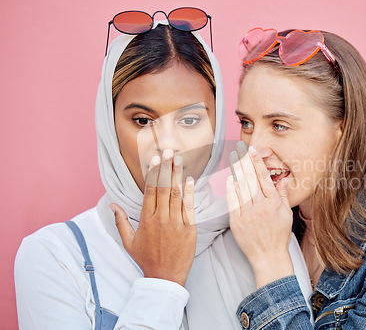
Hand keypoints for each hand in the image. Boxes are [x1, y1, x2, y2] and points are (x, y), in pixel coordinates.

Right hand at [110, 149, 195, 286]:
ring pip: (176, 194)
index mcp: (146, 220)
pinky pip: (189, 207)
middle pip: (163, 188)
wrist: (165, 277)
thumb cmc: (146, 259)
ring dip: (178, 175)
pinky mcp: (189, 229)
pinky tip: (190, 180)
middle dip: (166, 168)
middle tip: (169, 151)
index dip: (153, 173)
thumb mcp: (128, 242)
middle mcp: (160, 219)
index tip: (155, 159)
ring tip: (179, 159)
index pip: (149, 191)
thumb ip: (121, 221)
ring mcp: (176, 223)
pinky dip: (190, 193)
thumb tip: (112, 205)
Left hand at [226, 141, 293, 287]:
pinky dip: (230, 189)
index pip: (264, 177)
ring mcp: (247, 214)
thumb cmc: (279, 236)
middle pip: (250, 179)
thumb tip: (283, 179)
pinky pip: (232, 201)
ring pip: (240, 187)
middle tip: (239, 148)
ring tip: (233, 158)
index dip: (257, 162)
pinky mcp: (237, 222)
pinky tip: (230, 179)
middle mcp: (260, 207)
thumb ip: (283, 195)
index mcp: (274, 203)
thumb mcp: (286, 214)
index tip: (253, 150)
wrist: (268, 257)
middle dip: (244, 161)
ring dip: (236, 171)